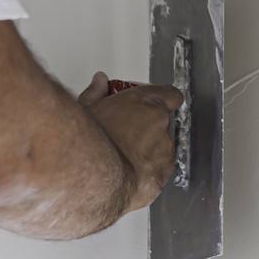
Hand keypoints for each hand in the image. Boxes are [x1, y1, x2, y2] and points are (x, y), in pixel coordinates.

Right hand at [79, 73, 183, 212]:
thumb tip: (100, 82)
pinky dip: (144, 174)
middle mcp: (160, 125)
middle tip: (122, 136)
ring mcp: (163, 152)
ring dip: (145, 153)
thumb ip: (98, 91)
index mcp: (146, 103)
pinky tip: (124, 175)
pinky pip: (156, 173)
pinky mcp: (161, 176)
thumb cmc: (88, 140)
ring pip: (159, 151)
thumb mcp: (86, 108)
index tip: (153, 106)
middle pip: (160, 125)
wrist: (90, 174)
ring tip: (118, 159)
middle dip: (145, 130)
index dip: (164, 101)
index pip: (171, 95)